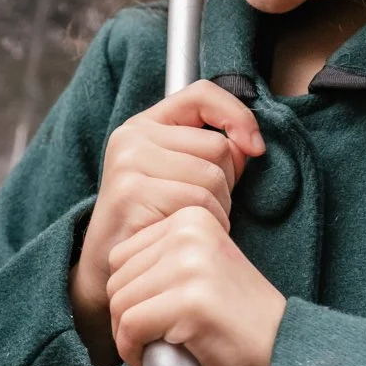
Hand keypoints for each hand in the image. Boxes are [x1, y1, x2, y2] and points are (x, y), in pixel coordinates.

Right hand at [71, 82, 262, 364]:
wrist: (111, 272)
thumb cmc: (155, 223)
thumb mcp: (184, 177)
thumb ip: (214, 152)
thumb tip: (250, 144)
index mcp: (145, 124)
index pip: (202, 94)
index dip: (237, 115)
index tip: (254, 146)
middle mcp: (132, 136)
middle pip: (217, 145)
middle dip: (225, 183)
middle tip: (200, 210)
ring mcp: (129, 162)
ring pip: (212, 176)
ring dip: (217, 210)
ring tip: (189, 225)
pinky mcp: (132, 191)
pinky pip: (197, 203)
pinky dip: (204, 225)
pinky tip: (183, 238)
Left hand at [107, 205, 286, 365]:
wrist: (282, 356)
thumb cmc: (234, 324)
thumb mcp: (199, 272)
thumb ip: (161, 262)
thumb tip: (109, 281)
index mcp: (192, 218)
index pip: (121, 257)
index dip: (132, 297)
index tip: (161, 317)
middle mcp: (190, 232)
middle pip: (116, 280)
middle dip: (129, 319)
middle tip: (162, 339)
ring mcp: (190, 265)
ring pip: (119, 305)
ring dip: (131, 338)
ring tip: (166, 348)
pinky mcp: (190, 302)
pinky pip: (130, 327)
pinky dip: (136, 352)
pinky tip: (164, 359)